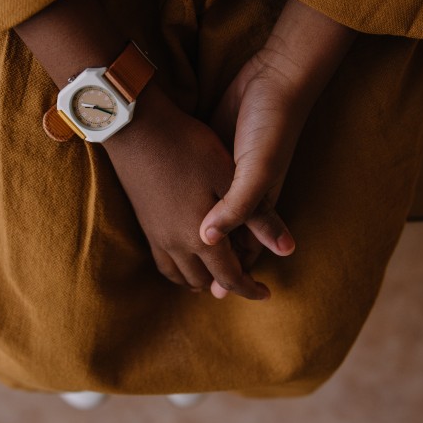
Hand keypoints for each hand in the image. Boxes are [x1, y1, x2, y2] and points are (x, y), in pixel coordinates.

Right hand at [104, 87, 269, 300]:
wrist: (136, 128)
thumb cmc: (187, 147)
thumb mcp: (229, 177)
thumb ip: (257, 217)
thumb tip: (287, 249)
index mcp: (202, 237)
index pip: (230, 278)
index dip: (250, 289)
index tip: (266, 293)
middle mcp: (176, 244)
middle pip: (204, 281)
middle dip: (226, 284)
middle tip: (245, 277)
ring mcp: (156, 235)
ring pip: (180, 275)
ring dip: (200, 278)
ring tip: (217, 270)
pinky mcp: (145, 223)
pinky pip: (162, 261)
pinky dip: (178, 268)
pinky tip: (187, 254)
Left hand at [199, 0, 355, 283]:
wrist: (273, 78)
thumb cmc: (270, 126)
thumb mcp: (257, 170)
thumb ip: (238, 207)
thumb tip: (207, 239)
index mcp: (258, 205)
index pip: (243, 251)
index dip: (230, 274)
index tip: (209, 294)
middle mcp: (244, 194)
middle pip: (228, 238)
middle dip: (213, 259)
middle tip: (188, 281)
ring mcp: (229, 175)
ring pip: (214, 214)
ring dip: (201, 231)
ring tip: (177, 250)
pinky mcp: (216, 154)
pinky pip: (205, 187)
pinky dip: (194, 200)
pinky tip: (172, 203)